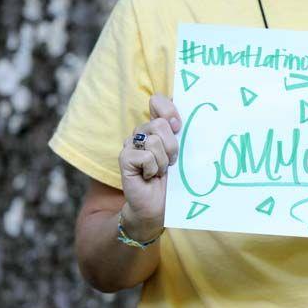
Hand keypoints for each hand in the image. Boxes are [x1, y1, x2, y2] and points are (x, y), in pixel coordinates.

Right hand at [118, 94, 181, 239]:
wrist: (158, 206)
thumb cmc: (172, 180)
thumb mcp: (182, 153)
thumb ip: (181, 134)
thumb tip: (181, 120)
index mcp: (156, 127)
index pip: (158, 101)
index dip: (169, 110)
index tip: (178, 127)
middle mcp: (141, 132)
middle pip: (160, 123)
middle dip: (172, 146)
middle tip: (171, 162)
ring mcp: (131, 144)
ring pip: (153, 140)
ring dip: (163, 161)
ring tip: (160, 171)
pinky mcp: (124, 158)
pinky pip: (146, 156)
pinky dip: (153, 169)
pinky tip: (149, 176)